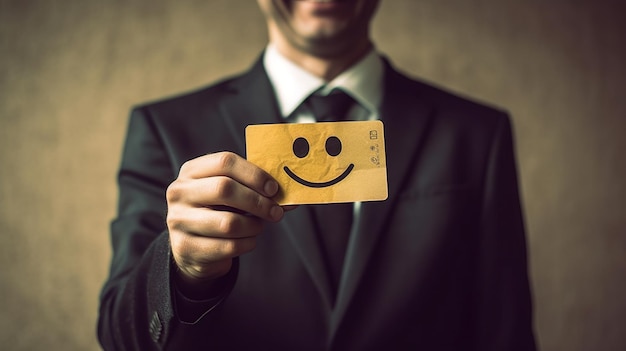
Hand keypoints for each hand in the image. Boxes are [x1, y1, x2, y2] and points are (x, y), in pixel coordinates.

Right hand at [166, 152, 283, 294]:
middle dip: (257, 202)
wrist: (192, 248)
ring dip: (254, 226)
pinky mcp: (185, 247)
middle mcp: (179, 192)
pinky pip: (228, 246)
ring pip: (228, 222)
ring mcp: (178, 220)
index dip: (254, 174)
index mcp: (192, 171)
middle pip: (224, 188)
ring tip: (259, 226)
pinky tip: (247, 240)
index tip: (274, 189)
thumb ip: (256, 190)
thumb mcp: (231, 195)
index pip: (225, 161)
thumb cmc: (218, 212)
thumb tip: (292, 197)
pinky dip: (247, 244)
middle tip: (276, 212)